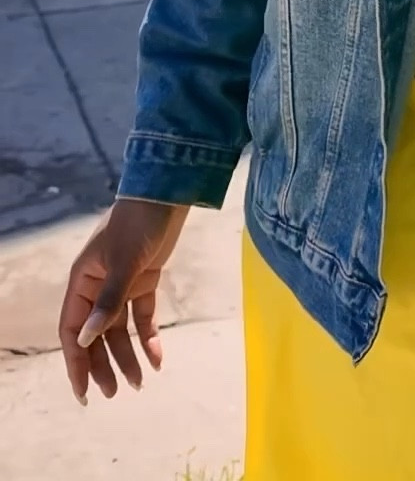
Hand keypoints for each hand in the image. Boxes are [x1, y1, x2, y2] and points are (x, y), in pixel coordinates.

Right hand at [59, 198, 189, 404]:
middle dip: (103, 365)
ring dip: (127, 356)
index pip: (72, 329)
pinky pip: (143, 317)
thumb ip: (107, 302)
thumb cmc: (139, 224)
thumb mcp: (123, 263)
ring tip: (139, 383)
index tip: (84, 390)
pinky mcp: (144, 281)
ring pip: (119, 330)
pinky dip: (149, 338)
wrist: (167, 195)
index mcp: (83, 281)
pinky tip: (158, 359)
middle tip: (114, 393)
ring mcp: (121, 285)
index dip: (76, 361)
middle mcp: (98, 286)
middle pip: (95, 335)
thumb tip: (85, 339)